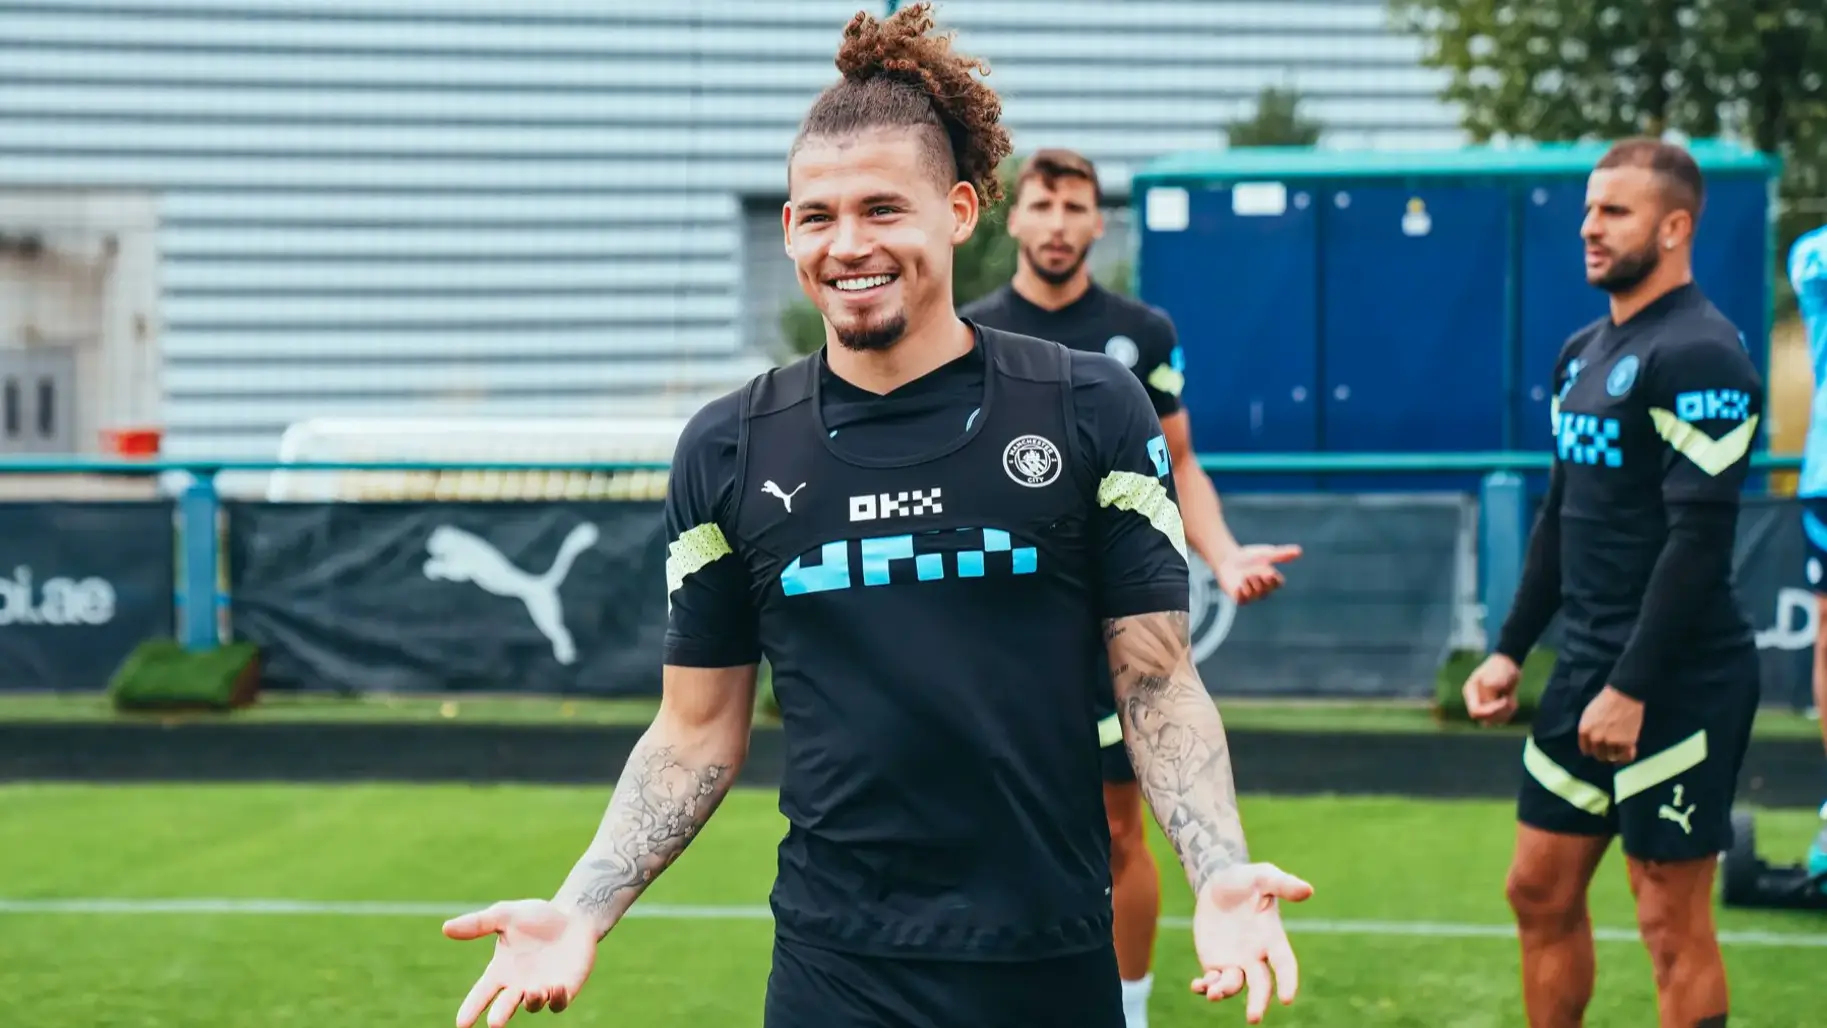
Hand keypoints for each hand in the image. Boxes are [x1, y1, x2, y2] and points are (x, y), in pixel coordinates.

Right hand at [443, 899, 599, 1026]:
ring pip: (532, 1005)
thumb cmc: (535, 917)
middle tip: (494, 1023)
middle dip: (500, 1015)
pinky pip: (558, 1003)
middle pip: (505, 1007)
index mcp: (500, 971)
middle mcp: (518, 985)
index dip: (471, 1009)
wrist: (572, 916)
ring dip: (531, 1001)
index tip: (462, 1023)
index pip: (481, 994)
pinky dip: (556, 999)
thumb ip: (478, 923)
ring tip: (533, 991)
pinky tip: (555, 988)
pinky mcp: (565, 990)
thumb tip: (445, 928)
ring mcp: (542, 989)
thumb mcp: (505, 915)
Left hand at [1189, 863, 1313, 1022]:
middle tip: (1253, 1018)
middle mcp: (1256, 956)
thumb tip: (1308, 890)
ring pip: (1234, 985)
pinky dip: (1205, 987)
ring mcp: (1236, 961)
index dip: (1288, 981)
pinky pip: (1212, 981)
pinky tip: (1197, 986)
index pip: (1285, 965)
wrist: (1218, 882)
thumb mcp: (1264, 876)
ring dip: (1225, 991)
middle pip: (1261, 985)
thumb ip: (1283, 884)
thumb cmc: (1246, 879)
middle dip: (1258, 1002)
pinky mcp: (1215, 962)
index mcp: (1272, 938)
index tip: (1287, 998)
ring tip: (1214, 994)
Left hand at [1216, 545, 1302, 604]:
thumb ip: (1282, 554)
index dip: (1274, 579)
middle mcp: (1262, 589)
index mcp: (1271, 579)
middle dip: (1262, 582)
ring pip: (1254, 596)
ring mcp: (1250, 594)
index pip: (1278, 583)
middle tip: (1255, 573)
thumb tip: (1300, 551)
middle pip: (1266, 590)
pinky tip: (1239, 587)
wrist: (1228, 558)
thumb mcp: (1266, 554)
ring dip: (1251, 587)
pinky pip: (1241, 602)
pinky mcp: (1238, 597)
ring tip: (1246, 576)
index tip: (1270, 572)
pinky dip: (1241, 595)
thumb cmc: (1249, 556)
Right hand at [1462, 654, 1520, 725]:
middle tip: (1510, 700)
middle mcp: (1475, 700)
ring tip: (1512, 699)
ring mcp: (1484, 705)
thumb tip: (1489, 696)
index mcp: (1470, 691)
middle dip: (1500, 712)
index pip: (1476, 711)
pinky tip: (1513, 701)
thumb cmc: (1500, 667)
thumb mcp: (1495, 674)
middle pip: (1484, 718)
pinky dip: (1509, 713)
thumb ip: (1491, 687)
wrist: (1509, 664)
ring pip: (1493, 721)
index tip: (1505, 699)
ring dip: (1506, 713)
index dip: (1491, 710)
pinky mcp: (1494, 708)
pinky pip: (1501, 719)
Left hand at [1578, 686, 1643, 763]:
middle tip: (1610, 747)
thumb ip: (1588, 729)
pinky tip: (1628, 751)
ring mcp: (1611, 742)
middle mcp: (1596, 739)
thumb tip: (1589, 741)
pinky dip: (1627, 756)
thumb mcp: (1588, 714)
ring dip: (1616, 754)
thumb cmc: (1606, 701)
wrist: (1624, 696)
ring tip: (1619, 747)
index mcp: (1584, 731)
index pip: (1586, 749)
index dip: (1592, 749)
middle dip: (1604, 752)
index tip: (1598, 748)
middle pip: (1599, 755)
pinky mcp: (1626, 743)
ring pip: (1612, 757)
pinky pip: (1626, 757)